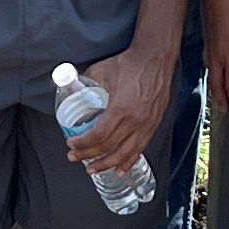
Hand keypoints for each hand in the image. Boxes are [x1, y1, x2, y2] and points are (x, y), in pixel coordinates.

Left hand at [66, 37, 175, 174]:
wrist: (156, 59)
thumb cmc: (131, 63)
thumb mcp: (103, 70)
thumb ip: (86, 81)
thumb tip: (72, 87)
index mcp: (121, 108)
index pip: (99, 135)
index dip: (83, 143)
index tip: (72, 144)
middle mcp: (135, 121)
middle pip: (109, 147)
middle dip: (89, 155)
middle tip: (75, 157)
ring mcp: (146, 125)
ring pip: (125, 153)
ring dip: (107, 164)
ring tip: (93, 169)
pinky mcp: (153, 125)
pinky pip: (140, 149)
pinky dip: (129, 161)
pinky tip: (120, 169)